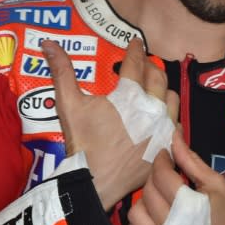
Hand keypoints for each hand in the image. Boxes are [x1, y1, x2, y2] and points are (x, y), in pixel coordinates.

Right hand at [43, 37, 177, 210]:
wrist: (95, 182)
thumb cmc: (82, 142)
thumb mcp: (68, 104)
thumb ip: (62, 71)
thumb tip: (49, 43)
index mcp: (131, 96)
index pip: (136, 64)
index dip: (135, 50)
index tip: (135, 42)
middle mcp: (153, 109)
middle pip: (158, 78)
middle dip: (150, 66)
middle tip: (143, 63)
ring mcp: (163, 129)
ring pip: (172, 99)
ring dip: (163, 89)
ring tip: (154, 87)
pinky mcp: (166, 147)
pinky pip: (176, 125)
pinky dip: (169, 116)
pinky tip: (161, 116)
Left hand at [126, 132, 224, 224]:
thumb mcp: (217, 185)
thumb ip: (192, 162)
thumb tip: (175, 137)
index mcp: (187, 207)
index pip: (161, 175)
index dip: (162, 159)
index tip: (166, 155)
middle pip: (148, 191)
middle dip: (156, 176)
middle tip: (168, 174)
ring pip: (135, 213)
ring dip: (145, 200)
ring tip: (161, 197)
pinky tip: (152, 218)